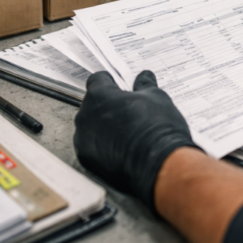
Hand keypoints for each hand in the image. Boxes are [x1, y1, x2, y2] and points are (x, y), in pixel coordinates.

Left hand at [74, 70, 198, 210]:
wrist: (159, 165)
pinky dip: (102, 147)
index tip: (119, 87)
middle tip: (128, 112)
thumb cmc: (157, 129)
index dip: (109, 82)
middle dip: (107, 106)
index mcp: (100, 95)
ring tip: (126, 133)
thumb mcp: (157, 98)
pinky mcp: (87, 159)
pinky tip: (121, 149)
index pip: (97, 80)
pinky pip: (91, 147)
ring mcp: (83, 139)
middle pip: (92, 104)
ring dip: (103, 127)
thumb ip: (145, 85)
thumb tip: (145, 78)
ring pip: (90, 127)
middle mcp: (85, 116)